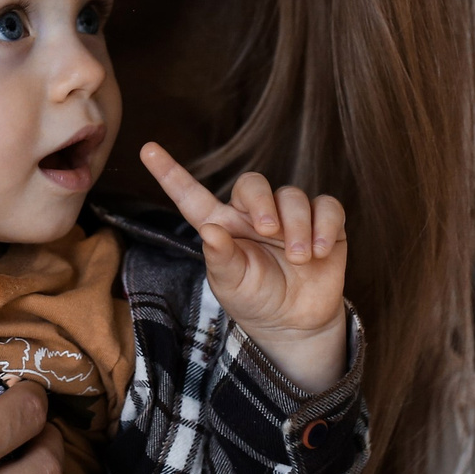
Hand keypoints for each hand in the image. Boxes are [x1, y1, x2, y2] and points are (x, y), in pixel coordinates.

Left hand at [139, 143, 349, 392]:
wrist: (296, 323)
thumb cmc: (256, 299)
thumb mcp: (232, 286)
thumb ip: (221, 259)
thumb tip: (209, 230)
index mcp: (222, 226)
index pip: (192, 196)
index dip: (170, 174)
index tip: (147, 150)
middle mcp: (253, 215)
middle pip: (254, 182)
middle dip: (262, 201)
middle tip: (268, 229)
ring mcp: (289, 216)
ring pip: (293, 195)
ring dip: (297, 225)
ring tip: (298, 258)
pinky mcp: (322, 224)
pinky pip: (327, 207)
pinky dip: (324, 226)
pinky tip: (319, 251)